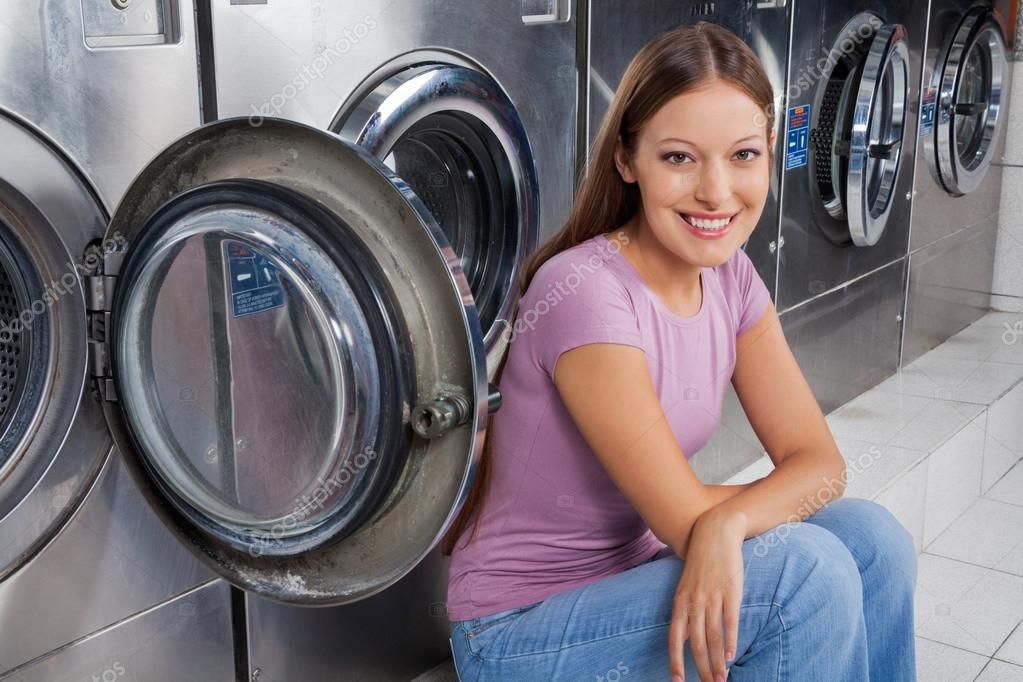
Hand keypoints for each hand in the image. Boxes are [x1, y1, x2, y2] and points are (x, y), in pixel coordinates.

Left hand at [668, 509, 746, 681]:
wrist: (714, 532)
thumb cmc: (700, 562)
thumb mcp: (685, 586)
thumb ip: (685, 611)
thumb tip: (682, 637)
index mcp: (680, 601)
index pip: (674, 637)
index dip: (675, 660)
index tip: (677, 681)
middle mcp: (694, 601)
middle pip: (695, 643)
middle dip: (700, 669)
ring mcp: (712, 596)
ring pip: (712, 636)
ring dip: (716, 662)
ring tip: (721, 680)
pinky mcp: (731, 591)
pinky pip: (729, 621)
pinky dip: (729, 640)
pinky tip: (729, 656)